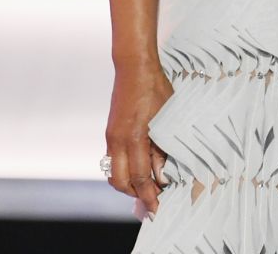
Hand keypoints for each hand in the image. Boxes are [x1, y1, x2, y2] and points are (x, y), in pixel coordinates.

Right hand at [105, 63, 173, 216]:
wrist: (133, 68)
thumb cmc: (155, 89)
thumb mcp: (167, 120)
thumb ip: (163, 149)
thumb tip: (162, 176)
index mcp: (134, 138)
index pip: (140, 178)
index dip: (149, 196)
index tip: (158, 208)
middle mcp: (118, 141)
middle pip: (120, 182)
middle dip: (136, 194)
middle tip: (154, 198)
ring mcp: (111, 137)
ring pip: (113, 173)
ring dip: (128, 184)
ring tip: (148, 185)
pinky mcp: (110, 133)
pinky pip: (112, 161)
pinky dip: (124, 170)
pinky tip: (139, 168)